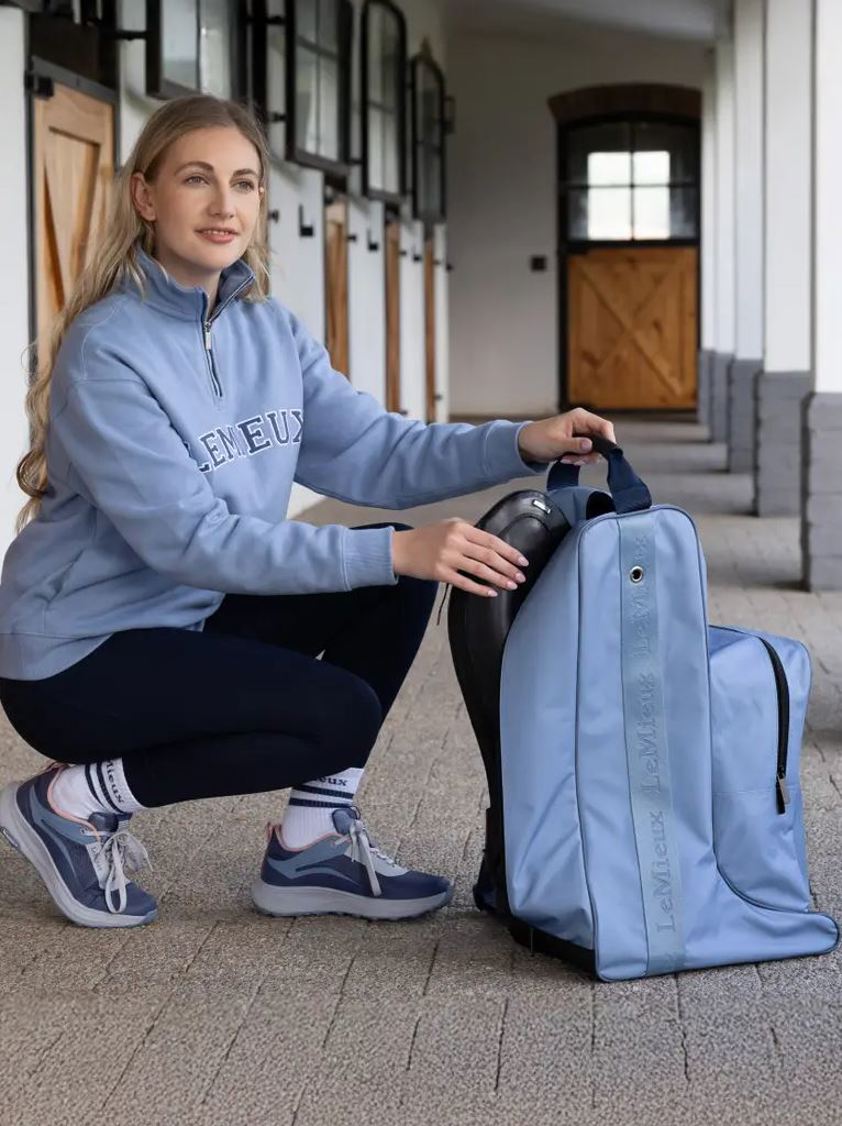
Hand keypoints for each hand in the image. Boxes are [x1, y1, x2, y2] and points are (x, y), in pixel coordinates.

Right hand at [391, 518, 528, 597]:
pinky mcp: (440, 573)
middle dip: (508, 567)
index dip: (509, 551)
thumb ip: (470, 530)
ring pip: (480, 569)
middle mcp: (455, 541)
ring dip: (498, 578)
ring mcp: (448, 557)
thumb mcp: (449, 525)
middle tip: (521, 576)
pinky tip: (491, 592)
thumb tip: (493, 541)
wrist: (402, 549)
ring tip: (511, 585)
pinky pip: (465, 582)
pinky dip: (480, 588)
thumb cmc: (427, 537)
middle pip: (489, 555)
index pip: (491, 540)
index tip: (522, 560)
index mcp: (461, 527)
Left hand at [518, 407, 616, 466]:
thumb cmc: (537, 439)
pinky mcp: (578, 442)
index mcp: (580, 417)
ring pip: (594, 449)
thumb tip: (590, 446)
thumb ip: (575, 445)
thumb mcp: (556, 443)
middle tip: (577, 460)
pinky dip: (579, 459)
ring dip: (583, 458)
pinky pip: (586, 453)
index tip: (605, 454)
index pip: (604, 426)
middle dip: (591, 453)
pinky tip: (566, 459)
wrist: (525, 445)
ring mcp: (581, 433)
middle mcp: (583, 424)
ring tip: (567, 459)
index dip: (608, 440)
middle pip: (601, 440)